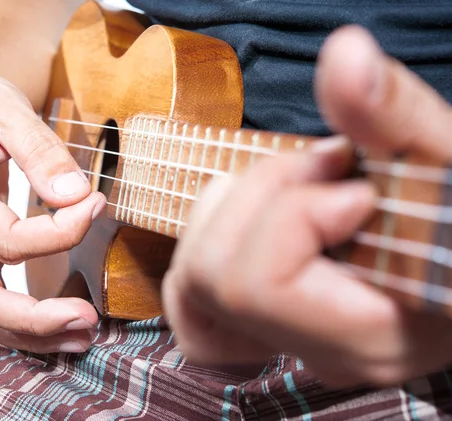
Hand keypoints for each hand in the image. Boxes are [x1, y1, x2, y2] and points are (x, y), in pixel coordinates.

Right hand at [0, 51, 105, 353]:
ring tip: (80, 336)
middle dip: (37, 320)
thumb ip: (40, 151)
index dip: (59, 233)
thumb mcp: (4, 107)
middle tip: (89, 321)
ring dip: (30, 332)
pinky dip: (21, 316)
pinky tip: (55, 321)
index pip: (5, 238)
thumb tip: (76, 197)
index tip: (95, 206)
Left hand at [162, 26, 451, 386]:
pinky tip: (265, 214)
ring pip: (192, 282)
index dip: (294, 213)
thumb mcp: (446, 160)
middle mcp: (318, 356)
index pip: (259, 286)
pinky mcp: (271, 327)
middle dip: (260, 196)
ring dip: (235, 209)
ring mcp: (290, 345)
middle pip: (212, 278)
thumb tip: (344, 53)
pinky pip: (195, 293)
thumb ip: (394, 116)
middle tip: (324, 169)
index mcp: (370, 336)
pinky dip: (215, 236)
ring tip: (298, 186)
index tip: (355, 186)